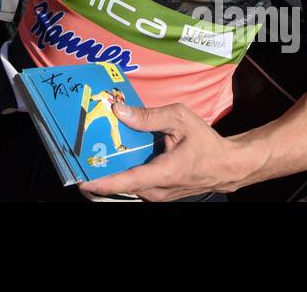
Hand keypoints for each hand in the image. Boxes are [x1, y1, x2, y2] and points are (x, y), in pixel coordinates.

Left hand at [78, 102, 252, 201]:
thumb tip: (119, 111)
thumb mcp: (180, 119)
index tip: (82, 180)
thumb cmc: (205, 142)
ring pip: (127, 187)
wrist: (227, 166)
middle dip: (100, 172)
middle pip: (122, 185)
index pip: (129, 182)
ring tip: (91, 154)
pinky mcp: (157, 194)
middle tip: (79, 156)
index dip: (104, 183)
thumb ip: (149, 116)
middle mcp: (158, 190)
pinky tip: (112, 158)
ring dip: (109, 173)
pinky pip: (134, 185)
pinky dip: (121, 174)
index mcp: (165, 173)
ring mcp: (158, 195)